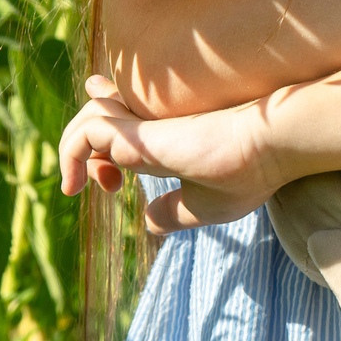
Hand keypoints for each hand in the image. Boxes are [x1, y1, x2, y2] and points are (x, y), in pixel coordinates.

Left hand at [58, 75, 286, 232]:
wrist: (269, 147)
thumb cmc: (248, 173)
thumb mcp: (205, 205)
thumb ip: (175, 212)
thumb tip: (147, 224)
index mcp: (165, 137)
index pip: (120, 124)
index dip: (102, 147)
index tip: (110, 183)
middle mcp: (150, 124)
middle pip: (99, 117)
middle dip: (84, 150)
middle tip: (105, 186)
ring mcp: (142, 126)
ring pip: (87, 120)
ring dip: (73, 153)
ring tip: (80, 187)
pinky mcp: (136, 133)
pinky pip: (86, 134)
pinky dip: (70, 154)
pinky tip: (76, 185)